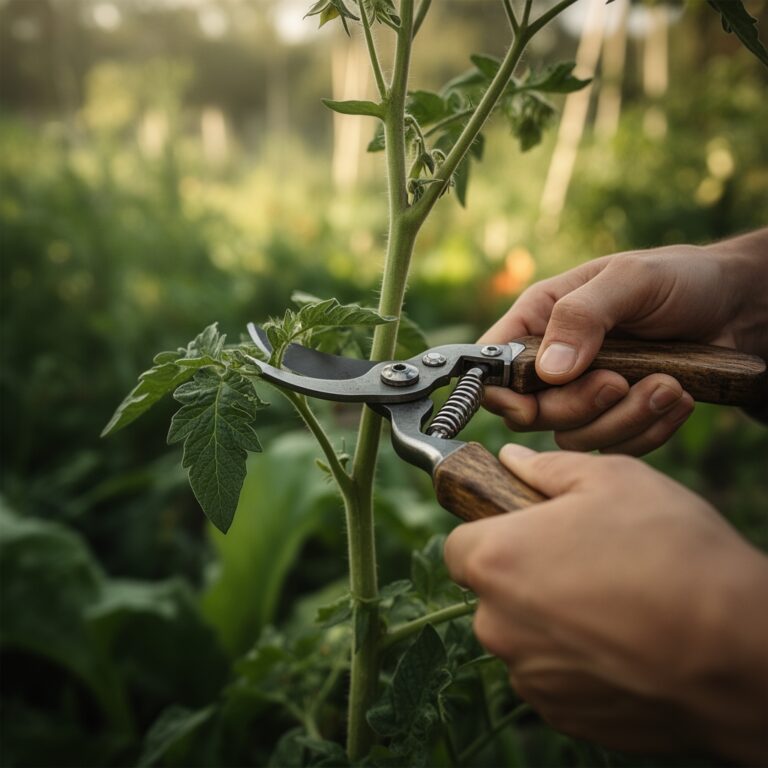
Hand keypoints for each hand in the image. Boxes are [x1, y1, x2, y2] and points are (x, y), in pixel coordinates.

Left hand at [444, 445, 767, 763]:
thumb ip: (547, 469)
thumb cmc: (673, 553)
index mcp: (495, 560)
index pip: (459, 544)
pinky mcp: (563, 714)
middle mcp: (497, 624)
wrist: (740, 652)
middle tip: (584, 560)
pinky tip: (624, 641)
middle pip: (491, 591)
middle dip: (525, 574)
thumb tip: (511, 461)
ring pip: (523, 635)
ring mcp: (529, 676)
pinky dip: (577, 660)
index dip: (491, 530)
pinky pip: (553, 676)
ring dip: (552, 620)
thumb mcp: (612, 479)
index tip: (525, 528)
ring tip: (614, 601)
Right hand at [482, 231, 767, 453]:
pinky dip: (649, 431)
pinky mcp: (619, 419)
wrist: (737, 308)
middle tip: (619, 381)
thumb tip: (549, 370)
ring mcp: (585, 394)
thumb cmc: (679, 279)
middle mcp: (554, 361)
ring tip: (667, 385)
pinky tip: (677, 399)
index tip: (526, 404)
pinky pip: (616, 447)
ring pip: (574, 436)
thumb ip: (583, 316)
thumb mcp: (630, 280)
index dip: (500, 390)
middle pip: (532, 411)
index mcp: (541, 319)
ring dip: (623, 419)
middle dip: (577, 405)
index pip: (494, 363)